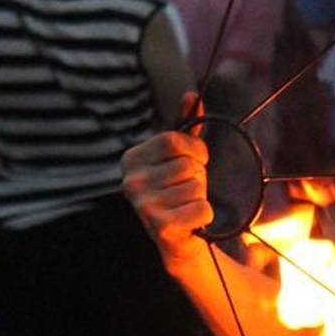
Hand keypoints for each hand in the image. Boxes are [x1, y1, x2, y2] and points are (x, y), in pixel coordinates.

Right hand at [122, 91, 211, 254]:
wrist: (176, 240)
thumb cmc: (178, 191)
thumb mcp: (179, 157)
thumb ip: (184, 126)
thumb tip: (192, 95)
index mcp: (131, 159)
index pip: (174, 140)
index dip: (194, 150)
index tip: (194, 163)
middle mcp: (130, 182)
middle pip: (187, 165)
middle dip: (198, 176)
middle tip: (186, 190)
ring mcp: (143, 206)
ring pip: (197, 187)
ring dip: (200, 196)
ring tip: (186, 206)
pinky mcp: (161, 228)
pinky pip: (202, 208)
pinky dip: (204, 215)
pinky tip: (191, 221)